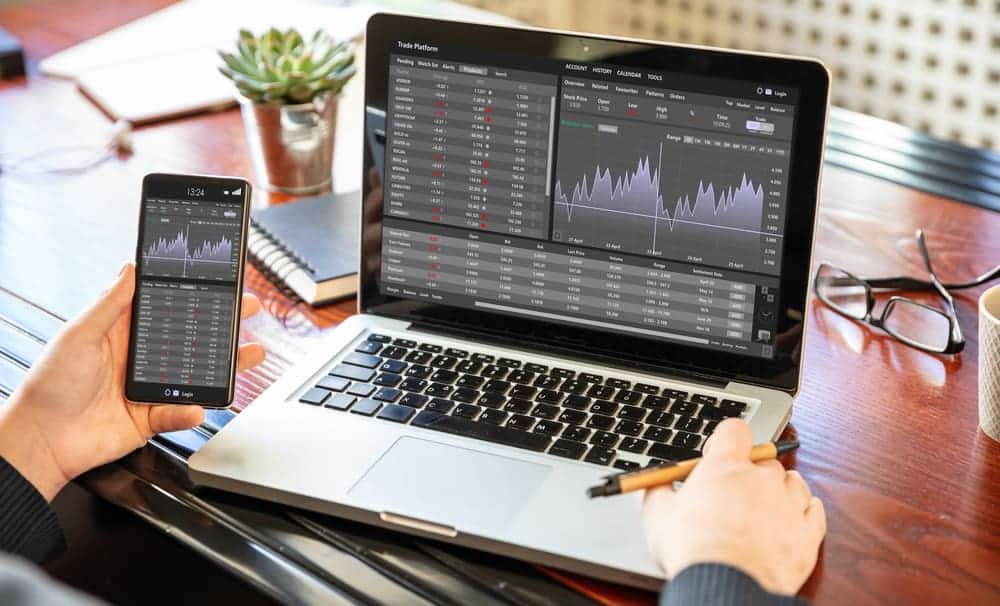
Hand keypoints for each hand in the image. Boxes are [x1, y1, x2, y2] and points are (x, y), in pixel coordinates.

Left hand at [0, 263, 265, 500]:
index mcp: (123, 333)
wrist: (43, 440)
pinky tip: (196, 406)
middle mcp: (141, 359)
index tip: (217, 282)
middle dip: (222, 324)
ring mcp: (151, 388)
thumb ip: (108, 303)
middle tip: (247, 309)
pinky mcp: (153, 417)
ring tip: (251, 354)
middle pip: (191, 337)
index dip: (192, 294)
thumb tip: (129, 269)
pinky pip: (181, 412)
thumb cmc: (49, 386)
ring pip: (198, 374)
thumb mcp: (78, 335)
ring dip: (226, 366)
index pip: (166, 307)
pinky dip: (190, 411)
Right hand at [642, 419, 825, 594]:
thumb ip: (658, 491)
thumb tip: (655, 483)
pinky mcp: (807, 533)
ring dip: (780, 489)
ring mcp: (789, 504)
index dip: (727, 440)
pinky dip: (805, 511)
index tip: (720, 454)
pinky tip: (793, 517)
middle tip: (735, 494)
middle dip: (751, 473)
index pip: (735, 430)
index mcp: (725, 467)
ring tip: (764, 507)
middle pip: (764, 459)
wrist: (725, 586)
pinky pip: (814, 510)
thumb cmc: (693, 551)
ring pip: (793, 482)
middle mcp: (762, 478)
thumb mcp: (658, 516)